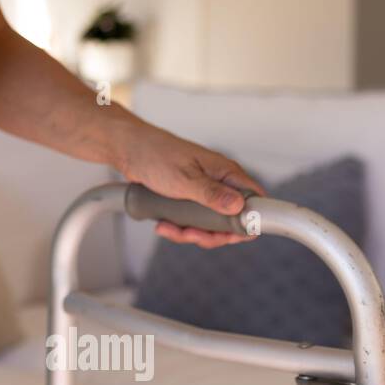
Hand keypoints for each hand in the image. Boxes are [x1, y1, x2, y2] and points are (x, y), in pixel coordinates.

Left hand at [115, 121, 265, 247]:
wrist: (128, 150)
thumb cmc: (155, 155)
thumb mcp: (184, 179)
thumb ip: (211, 194)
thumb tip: (239, 206)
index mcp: (226, 173)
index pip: (256, 201)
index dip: (249, 223)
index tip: (229, 235)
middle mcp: (219, 183)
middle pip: (232, 221)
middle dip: (211, 234)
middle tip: (190, 234)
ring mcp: (204, 193)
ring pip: (210, 225)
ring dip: (191, 233)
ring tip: (169, 228)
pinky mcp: (189, 200)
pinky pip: (192, 222)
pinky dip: (179, 228)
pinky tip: (163, 224)